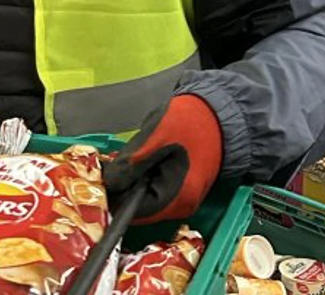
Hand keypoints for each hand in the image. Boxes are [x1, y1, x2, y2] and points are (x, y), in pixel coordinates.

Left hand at [101, 95, 222, 224]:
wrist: (218, 112)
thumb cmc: (190, 122)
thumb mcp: (155, 138)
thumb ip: (131, 164)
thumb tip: (108, 184)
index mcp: (177, 199)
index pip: (134, 213)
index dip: (116, 195)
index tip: (106, 176)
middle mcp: (181, 206)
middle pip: (139, 205)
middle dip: (126, 184)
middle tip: (124, 158)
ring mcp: (183, 197)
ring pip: (145, 195)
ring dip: (135, 177)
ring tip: (142, 151)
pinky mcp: (182, 186)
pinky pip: (155, 186)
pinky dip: (146, 172)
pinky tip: (150, 154)